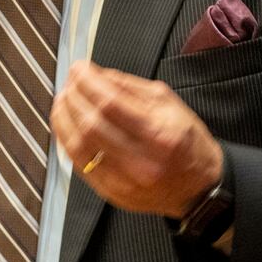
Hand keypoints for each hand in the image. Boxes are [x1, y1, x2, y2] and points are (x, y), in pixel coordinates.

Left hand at [50, 59, 223, 218]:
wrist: (198, 187)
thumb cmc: (186, 142)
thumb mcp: (169, 104)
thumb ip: (130, 87)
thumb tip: (96, 74)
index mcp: (160, 134)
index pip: (111, 103)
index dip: (88, 82)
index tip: (79, 68)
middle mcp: (142, 161)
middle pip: (92, 124)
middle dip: (74, 97)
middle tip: (69, 82)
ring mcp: (125, 181)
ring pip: (79, 146)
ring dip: (64, 118)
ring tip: (63, 100)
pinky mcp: (112, 193)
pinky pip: (80, 165)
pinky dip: (67, 141)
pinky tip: (66, 125)